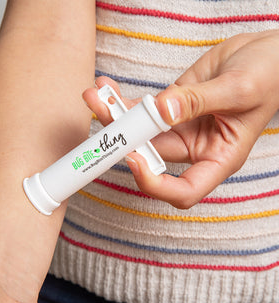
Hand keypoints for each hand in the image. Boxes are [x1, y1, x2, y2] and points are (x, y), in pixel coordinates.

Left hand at [83, 30, 278, 208]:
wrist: (265, 54)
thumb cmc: (267, 77)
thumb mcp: (239, 89)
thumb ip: (198, 102)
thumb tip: (161, 112)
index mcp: (218, 158)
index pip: (184, 191)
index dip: (155, 184)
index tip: (135, 160)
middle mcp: (195, 148)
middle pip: (152, 157)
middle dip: (124, 139)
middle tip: (105, 115)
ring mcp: (179, 128)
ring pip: (140, 132)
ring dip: (116, 117)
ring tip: (97, 96)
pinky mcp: (169, 108)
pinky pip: (141, 110)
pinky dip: (123, 102)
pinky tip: (106, 89)